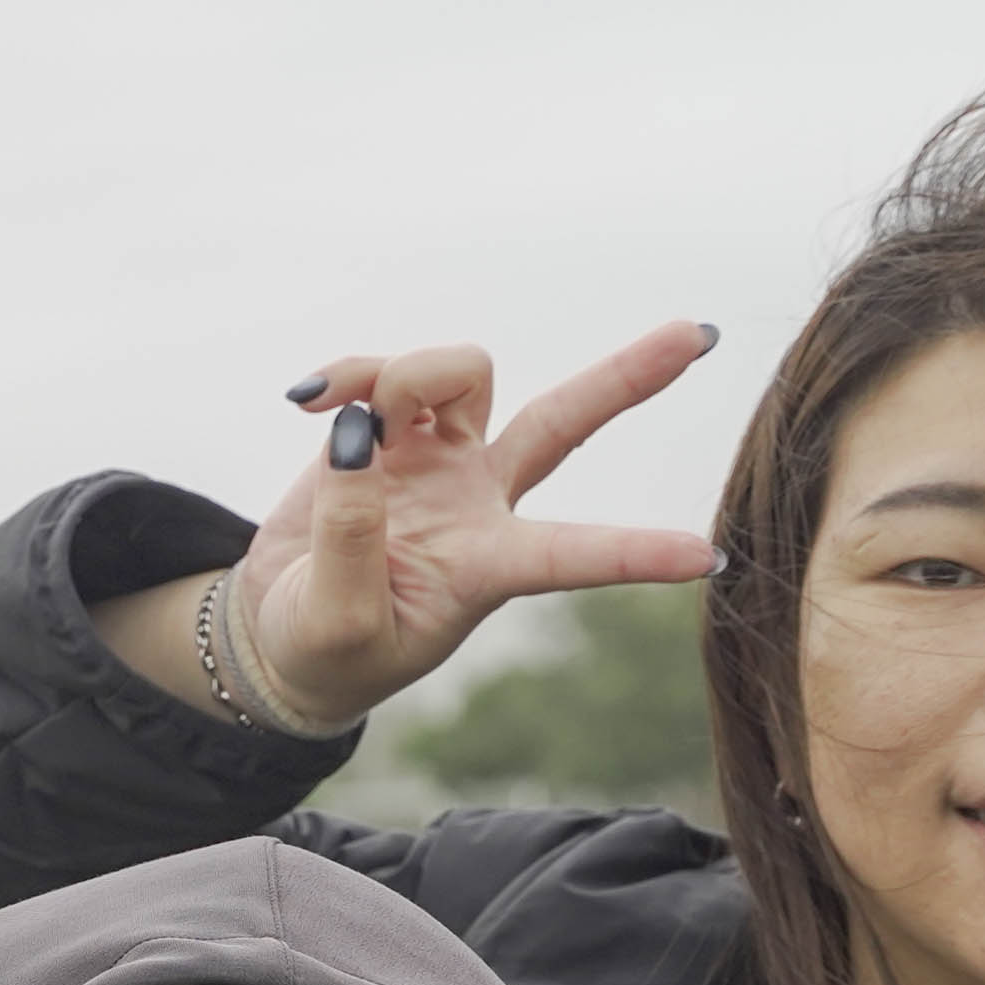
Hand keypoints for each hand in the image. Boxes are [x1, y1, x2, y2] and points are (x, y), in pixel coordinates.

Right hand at [226, 326, 725, 730]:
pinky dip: (348, 374)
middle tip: (698, 333)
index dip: (634, 556)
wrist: (280, 634)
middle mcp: (479, 503)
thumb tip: (359, 434)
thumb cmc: (324, 650)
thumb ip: (349, 538)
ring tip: (355, 422)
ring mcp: (438, 461)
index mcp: (486, 569)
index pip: (570, 557)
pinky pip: (382, 374)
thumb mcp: (336, 623)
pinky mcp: (387, 434)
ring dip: (412, 374)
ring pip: (464, 375)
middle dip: (629, 376)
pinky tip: (307, 401)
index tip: (704, 558)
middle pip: (564, 422)